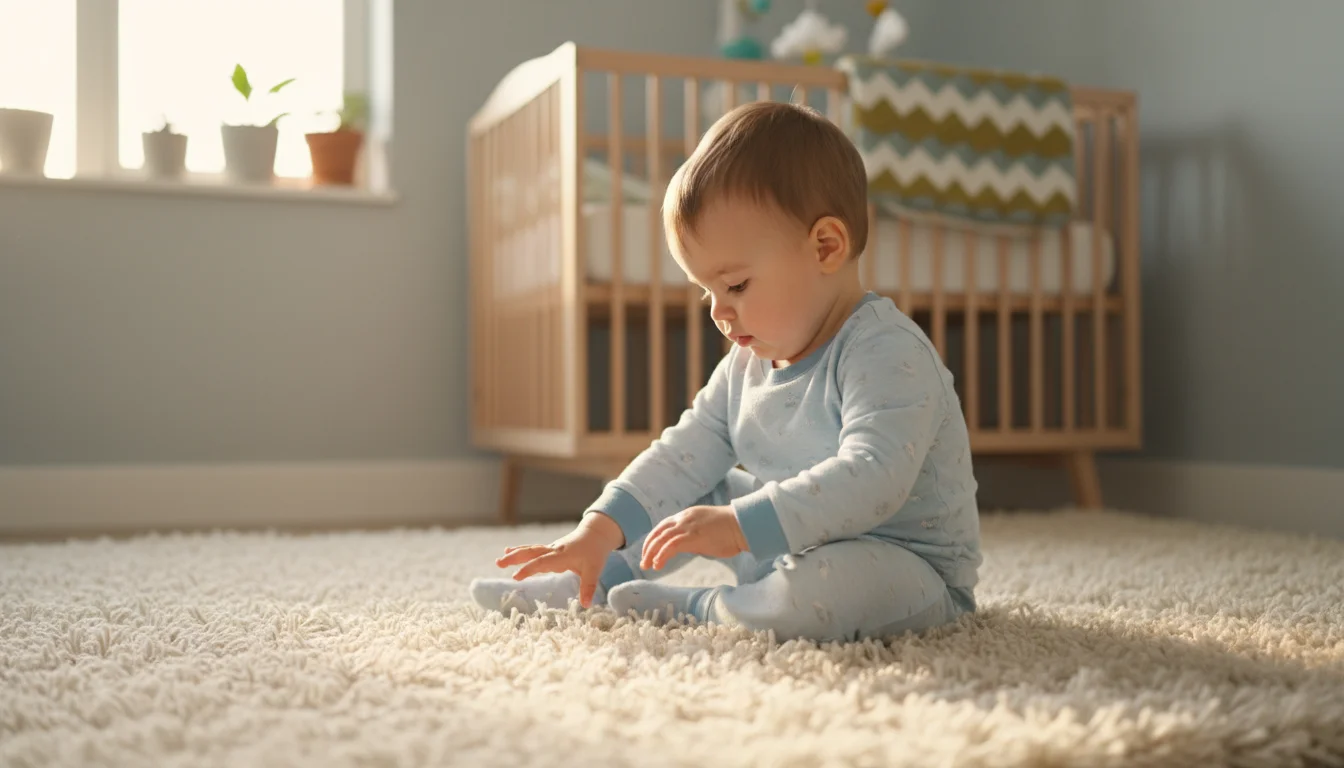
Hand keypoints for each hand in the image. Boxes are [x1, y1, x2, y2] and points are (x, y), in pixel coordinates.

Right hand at [495, 512, 624, 607]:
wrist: (596, 533)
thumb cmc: (595, 552)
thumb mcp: (595, 570)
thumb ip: (588, 587)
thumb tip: (586, 605)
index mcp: (562, 556)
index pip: (542, 562)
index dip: (529, 569)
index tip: (516, 577)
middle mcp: (553, 551)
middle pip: (531, 553)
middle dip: (515, 558)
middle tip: (499, 563)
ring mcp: (550, 549)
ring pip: (530, 550)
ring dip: (514, 554)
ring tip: (499, 560)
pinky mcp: (550, 550)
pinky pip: (533, 551)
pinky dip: (521, 552)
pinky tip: (509, 552)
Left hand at [640, 504, 747, 570]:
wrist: (742, 525)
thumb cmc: (730, 530)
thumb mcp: (706, 530)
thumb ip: (693, 536)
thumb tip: (686, 547)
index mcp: (686, 516)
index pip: (663, 526)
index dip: (653, 540)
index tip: (648, 552)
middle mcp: (684, 518)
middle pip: (658, 532)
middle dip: (648, 547)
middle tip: (643, 562)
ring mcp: (687, 526)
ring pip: (661, 539)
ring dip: (651, 553)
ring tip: (647, 566)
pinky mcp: (692, 536)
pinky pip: (671, 546)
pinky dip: (662, 555)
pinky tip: (658, 564)